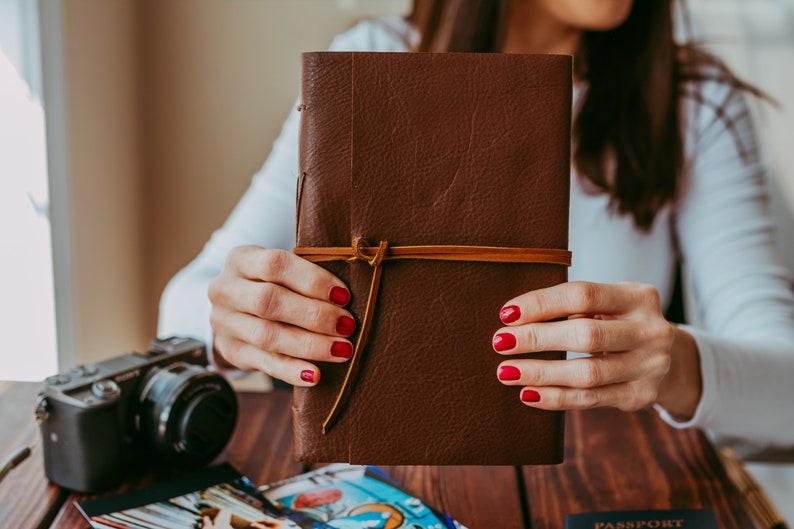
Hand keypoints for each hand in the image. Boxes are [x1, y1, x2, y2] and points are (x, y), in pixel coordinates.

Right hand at [208, 245, 355, 385]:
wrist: (234, 309)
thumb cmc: (271, 283)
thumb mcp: (280, 270)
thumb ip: (306, 276)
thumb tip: (346, 296)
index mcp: (241, 259)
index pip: (274, 264)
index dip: (312, 280)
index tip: (343, 295)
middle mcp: (225, 289)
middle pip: (268, 301)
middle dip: (314, 315)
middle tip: (347, 325)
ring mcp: (224, 322)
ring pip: (266, 335)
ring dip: (309, 345)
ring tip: (341, 350)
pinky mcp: (231, 351)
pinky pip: (263, 363)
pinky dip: (291, 370)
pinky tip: (315, 375)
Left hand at [493, 281, 700, 415]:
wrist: (672, 360)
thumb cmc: (621, 324)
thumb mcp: (610, 305)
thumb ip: (574, 306)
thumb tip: (513, 316)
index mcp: (638, 296)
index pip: (583, 295)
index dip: (542, 303)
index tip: (506, 313)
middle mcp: (651, 330)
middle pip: (586, 335)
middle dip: (537, 338)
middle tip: (499, 342)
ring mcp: (650, 366)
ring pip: (587, 373)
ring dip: (540, 373)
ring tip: (506, 372)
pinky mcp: (641, 395)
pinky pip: (590, 399)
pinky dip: (555, 398)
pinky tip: (528, 394)